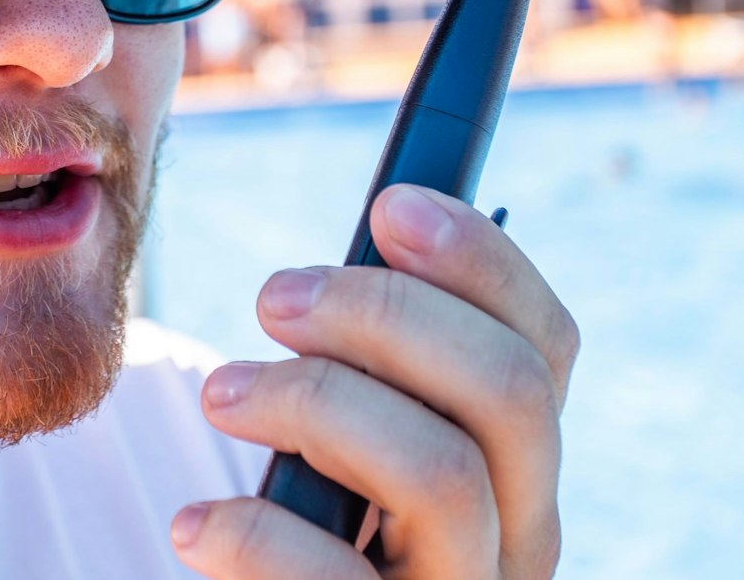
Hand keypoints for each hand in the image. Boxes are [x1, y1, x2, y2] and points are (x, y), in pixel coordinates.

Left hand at [172, 184, 578, 578]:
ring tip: (220, 393)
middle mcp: (519, 538)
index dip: (483, 260)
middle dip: (386, 315)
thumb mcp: (347, 441)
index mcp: (516, 466)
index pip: (548, 347)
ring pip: (441, 475)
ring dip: (316, 402)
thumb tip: (366, 240)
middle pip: (511, 393)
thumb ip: (372, 367)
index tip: (389, 203)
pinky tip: (194, 525)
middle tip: (273, 296)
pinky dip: (256, 537)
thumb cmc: (303, 537)